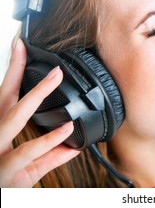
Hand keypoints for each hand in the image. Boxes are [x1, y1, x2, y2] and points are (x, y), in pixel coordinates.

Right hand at [0, 38, 78, 186]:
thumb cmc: (7, 182)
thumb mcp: (26, 166)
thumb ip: (49, 155)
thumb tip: (74, 145)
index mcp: (0, 132)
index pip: (5, 94)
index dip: (13, 69)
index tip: (20, 44)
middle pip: (6, 100)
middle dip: (21, 74)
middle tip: (50, 64)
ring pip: (13, 119)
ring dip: (34, 97)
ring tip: (55, 79)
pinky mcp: (7, 173)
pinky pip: (28, 153)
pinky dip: (50, 141)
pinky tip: (67, 130)